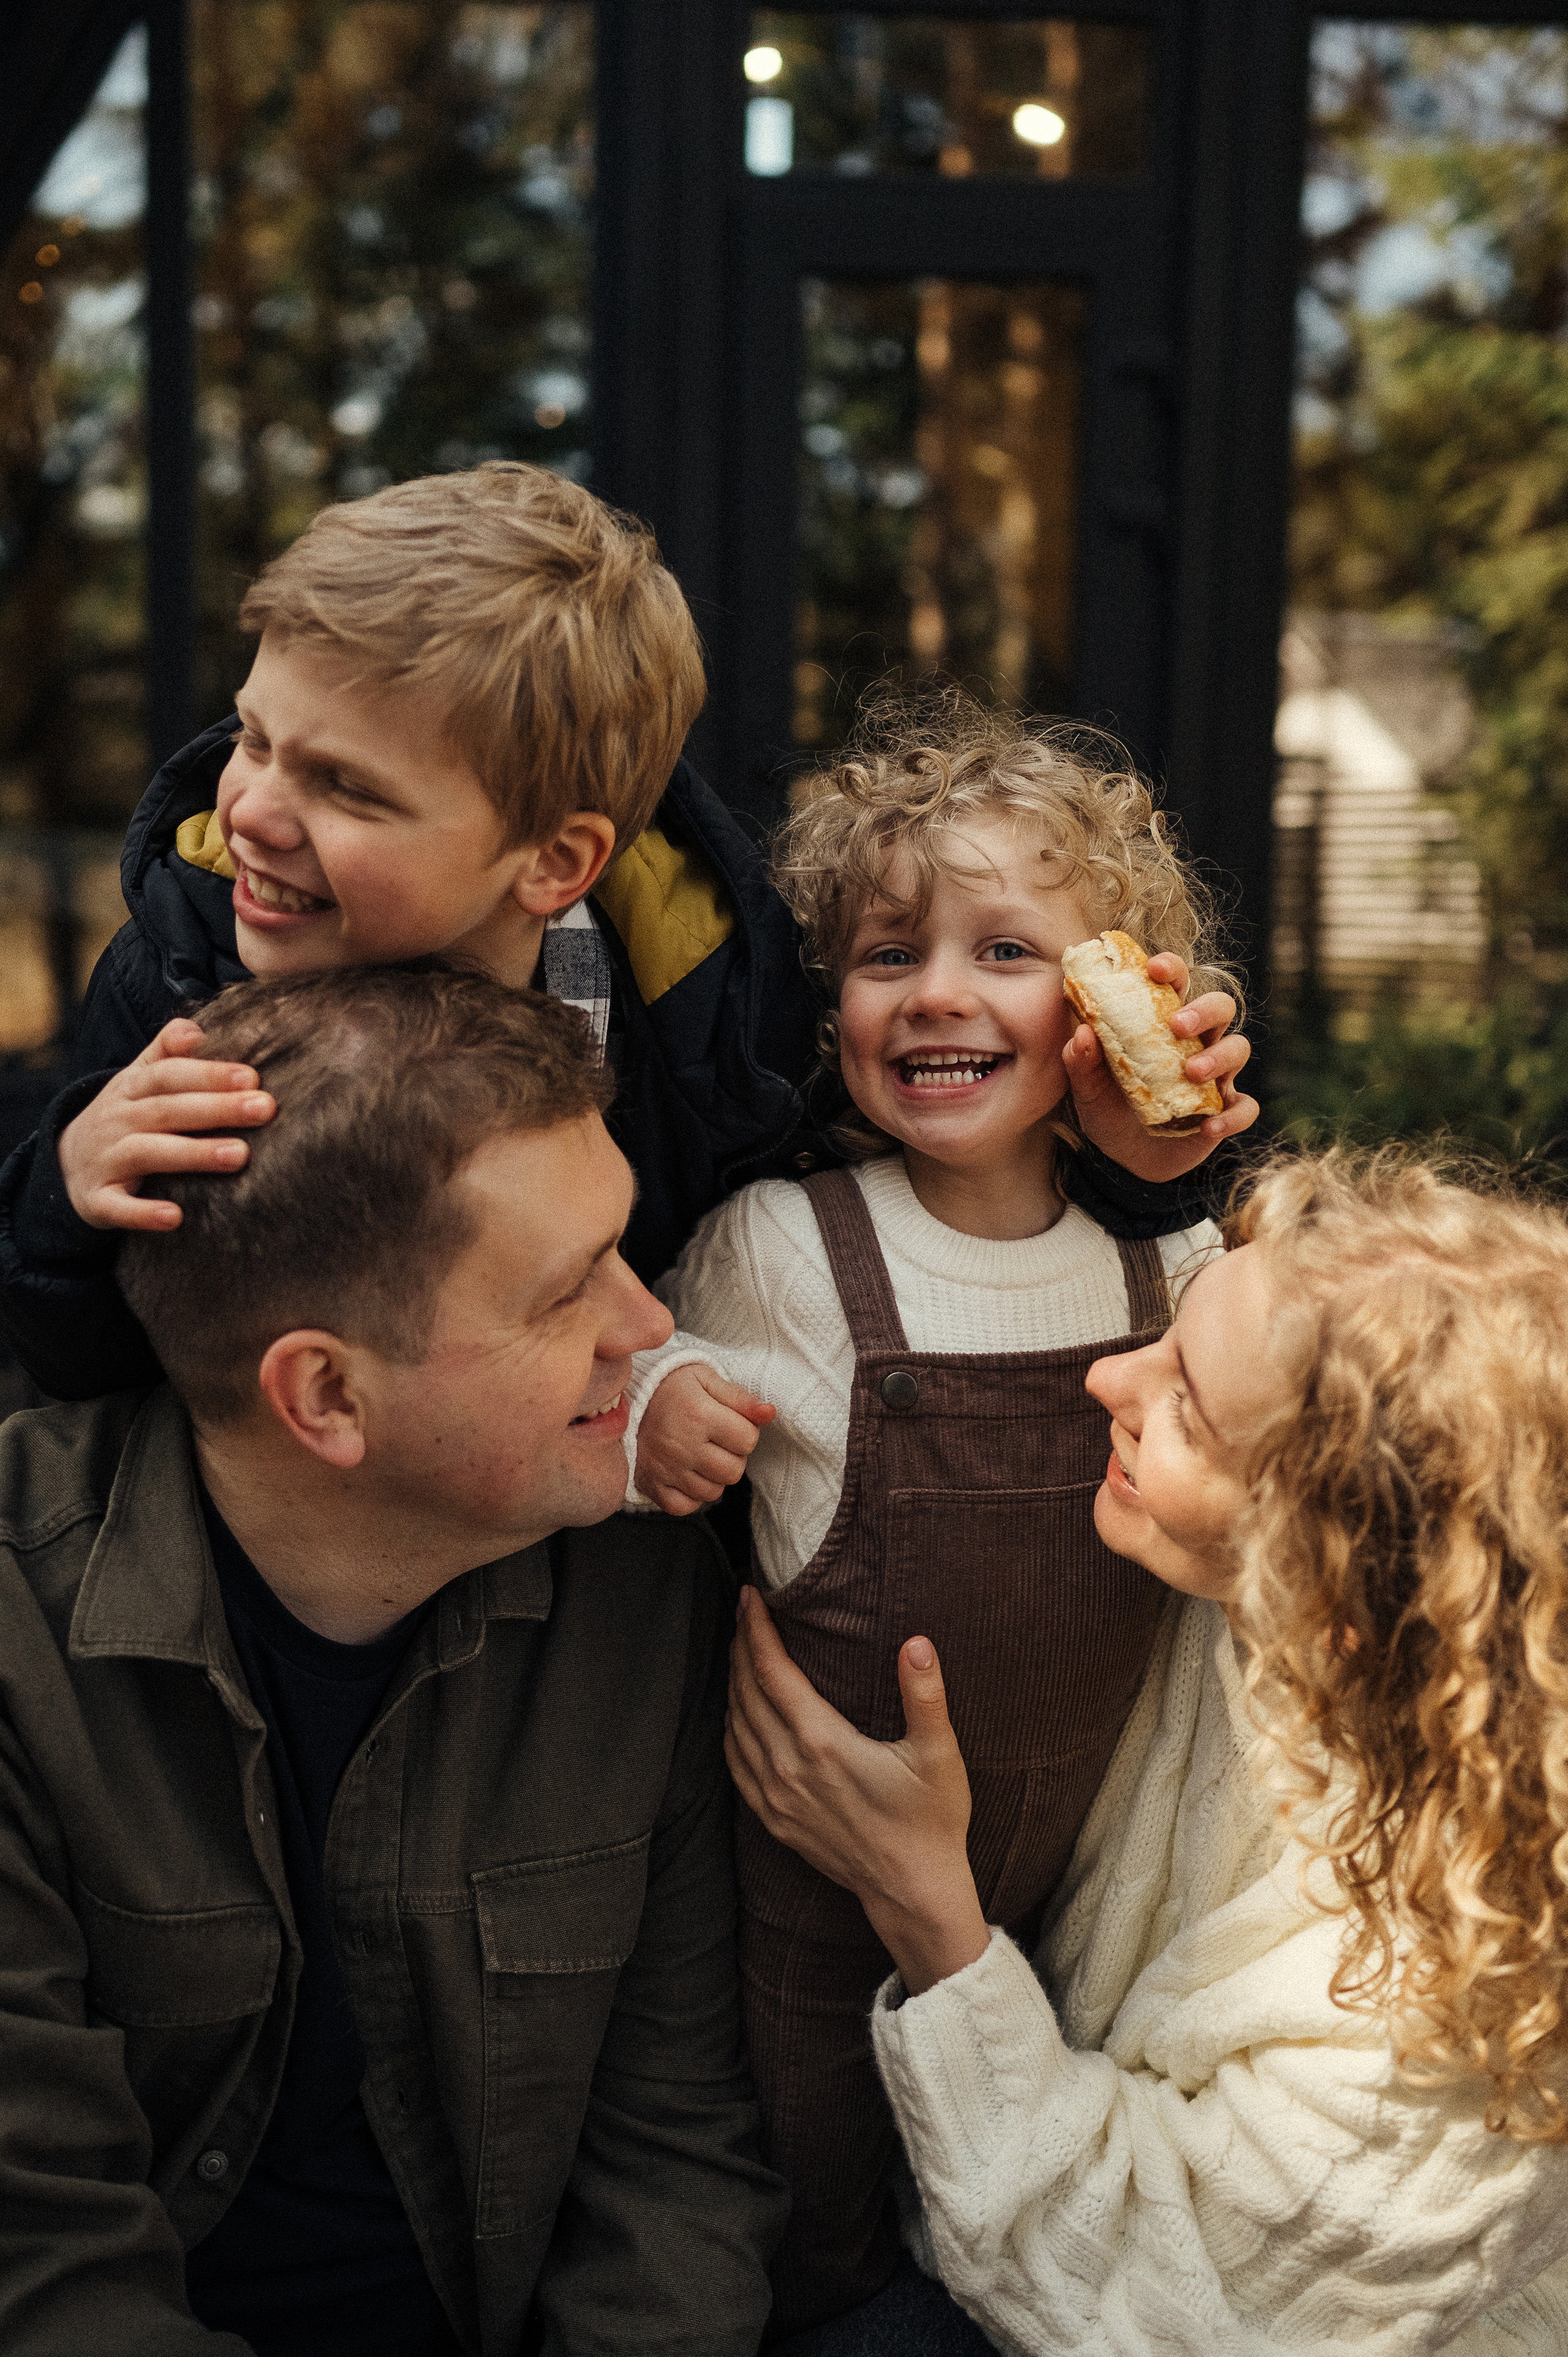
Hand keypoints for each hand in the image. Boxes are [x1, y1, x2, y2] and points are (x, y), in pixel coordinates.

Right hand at [58, 1020, 274, 1232]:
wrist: (64, 1163)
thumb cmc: (123, 1117)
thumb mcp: (137, 1081)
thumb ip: (167, 1053)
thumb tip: (196, 1028)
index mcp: (130, 1088)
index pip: (169, 1074)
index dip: (208, 1073)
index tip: (252, 1076)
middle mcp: (116, 1120)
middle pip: (167, 1110)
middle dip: (217, 1108)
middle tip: (265, 1108)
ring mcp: (104, 1160)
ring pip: (148, 1153)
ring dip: (193, 1154)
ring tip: (240, 1155)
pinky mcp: (96, 1200)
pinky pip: (118, 1207)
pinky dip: (143, 1213)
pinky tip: (176, 1217)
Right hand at [635, 1362, 775, 1515]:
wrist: (622, 1399)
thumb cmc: (669, 1388)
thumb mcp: (706, 1379)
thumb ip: (740, 1398)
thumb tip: (769, 1413)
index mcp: (698, 1414)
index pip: (748, 1439)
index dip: (744, 1431)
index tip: (728, 1422)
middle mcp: (682, 1445)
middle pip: (734, 1471)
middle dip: (732, 1456)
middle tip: (715, 1441)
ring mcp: (666, 1469)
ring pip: (713, 1492)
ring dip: (713, 1477)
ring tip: (700, 1455)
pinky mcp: (652, 1485)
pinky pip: (685, 1507)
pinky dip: (690, 1496)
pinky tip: (687, 1475)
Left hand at [726, 1587, 988, 1994]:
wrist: (912, 1891)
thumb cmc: (931, 1820)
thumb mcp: (939, 1755)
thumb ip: (926, 1695)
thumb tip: (918, 1643)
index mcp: (822, 1743)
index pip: (772, 1671)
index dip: (756, 1628)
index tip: (751, 1594)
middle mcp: (788, 1768)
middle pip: (745, 1691)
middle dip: (741, 1645)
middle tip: (744, 1610)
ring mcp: (775, 1797)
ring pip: (735, 1725)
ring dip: (733, 1683)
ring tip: (740, 1650)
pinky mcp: (774, 1820)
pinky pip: (735, 1763)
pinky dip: (730, 1728)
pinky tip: (738, 1712)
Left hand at [1064, 952, 1257, 1181]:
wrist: (1122, 1159)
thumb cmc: (1109, 1109)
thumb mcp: (1088, 1089)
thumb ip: (1082, 1062)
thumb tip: (1082, 1032)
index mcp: (1163, 1025)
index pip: (1176, 984)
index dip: (1171, 969)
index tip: (1155, 969)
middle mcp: (1196, 1043)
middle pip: (1220, 1006)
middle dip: (1204, 1009)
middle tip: (1178, 1026)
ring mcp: (1216, 1077)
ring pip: (1238, 1049)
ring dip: (1219, 1057)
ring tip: (1191, 1073)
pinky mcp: (1225, 1112)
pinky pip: (1245, 1107)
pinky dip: (1233, 1116)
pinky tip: (1209, 1126)